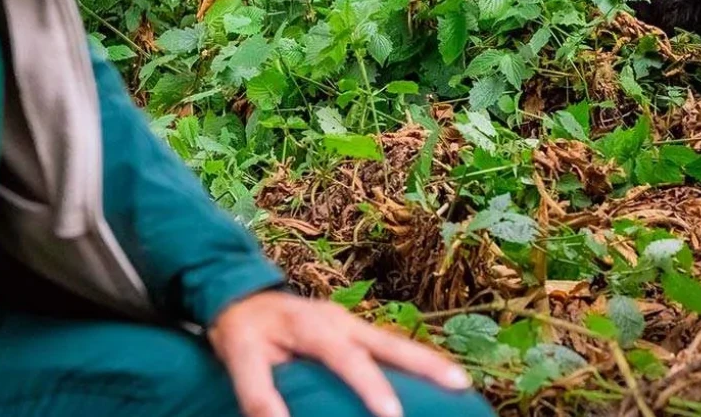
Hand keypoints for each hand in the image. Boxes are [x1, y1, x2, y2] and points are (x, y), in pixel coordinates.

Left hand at [207, 290, 470, 416]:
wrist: (241, 295)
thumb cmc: (242, 331)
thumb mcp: (238, 358)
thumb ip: (257, 392)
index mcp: (314, 326)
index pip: (348, 358)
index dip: (371, 386)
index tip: (393, 415)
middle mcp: (341, 321)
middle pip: (390, 342)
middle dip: (425, 364)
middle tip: (459, 384)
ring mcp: (351, 325)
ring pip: (396, 344)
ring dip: (428, 362)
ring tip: (461, 385)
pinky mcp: (354, 333)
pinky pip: (388, 349)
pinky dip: (413, 363)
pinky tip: (434, 382)